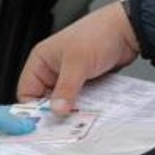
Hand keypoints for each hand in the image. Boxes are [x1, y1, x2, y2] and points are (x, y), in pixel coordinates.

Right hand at [17, 2, 139, 115]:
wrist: (127, 30)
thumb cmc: (98, 34)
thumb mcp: (78, 63)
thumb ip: (66, 88)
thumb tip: (56, 109)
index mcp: (42, 60)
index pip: (27, 91)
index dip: (33, 108)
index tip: (45, 123)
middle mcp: (54, 69)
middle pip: (46, 99)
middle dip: (55, 112)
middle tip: (64, 125)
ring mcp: (71, 76)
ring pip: (65, 101)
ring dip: (72, 110)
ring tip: (79, 121)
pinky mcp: (87, 81)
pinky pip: (81, 99)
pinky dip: (85, 106)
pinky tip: (91, 112)